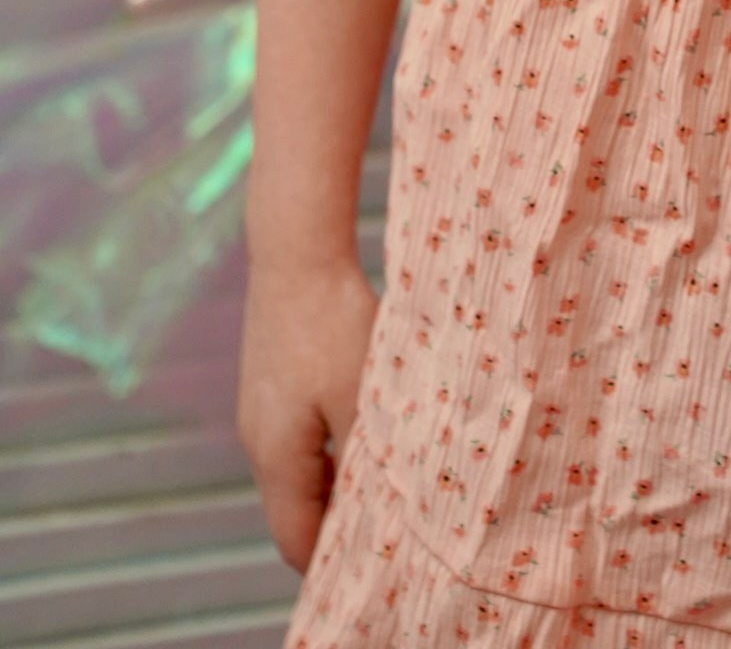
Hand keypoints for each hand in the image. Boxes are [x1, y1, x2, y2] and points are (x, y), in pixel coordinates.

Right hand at [236, 253, 378, 573]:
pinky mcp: (270, 385)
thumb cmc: (333, 324)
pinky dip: (328, 450)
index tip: (379, 559)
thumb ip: (368, 457)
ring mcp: (260, 413)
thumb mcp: (361, 397)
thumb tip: (382, 502)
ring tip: (385, 480)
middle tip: (390, 523)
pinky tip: (365, 432)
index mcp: (275, 458)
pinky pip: (298, 440)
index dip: (333, 561)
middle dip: (338, 524)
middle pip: (294, 512)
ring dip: (336, 482)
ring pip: (298, 474)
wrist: (296, 251)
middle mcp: (258, 443)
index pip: (295, 541)